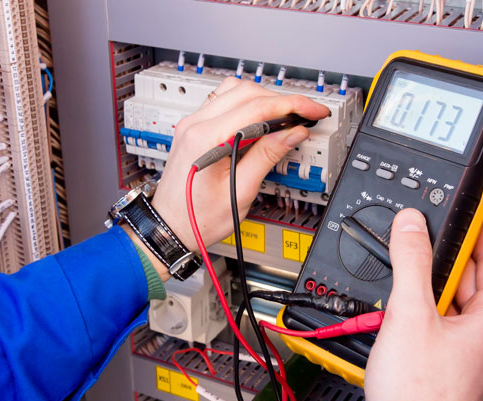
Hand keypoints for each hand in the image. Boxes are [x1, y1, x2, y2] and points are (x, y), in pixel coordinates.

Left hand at [151, 78, 329, 251]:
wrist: (170, 227)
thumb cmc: (197, 218)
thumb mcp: (240, 192)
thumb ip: (267, 156)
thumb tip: (292, 133)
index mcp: (206, 139)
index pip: (257, 107)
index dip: (291, 105)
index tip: (313, 111)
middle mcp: (195, 125)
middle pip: (246, 91)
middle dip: (281, 100)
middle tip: (305, 115)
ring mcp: (192, 124)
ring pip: (234, 90)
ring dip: (264, 99)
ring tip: (285, 117)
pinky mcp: (193, 128)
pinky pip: (223, 102)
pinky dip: (247, 105)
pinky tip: (261, 121)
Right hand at [362, 209, 482, 400]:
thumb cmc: (416, 390)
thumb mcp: (409, 312)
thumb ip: (411, 261)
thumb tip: (412, 225)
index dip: (474, 231)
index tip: (455, 216)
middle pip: (472, 280)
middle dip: (442, 262)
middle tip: (416, 248)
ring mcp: (474, 355)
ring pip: (456, 304)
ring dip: (431, 288)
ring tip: (405, 285)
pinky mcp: (454, 366)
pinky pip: (446, 326)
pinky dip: (426, 312)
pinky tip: (404, 314)